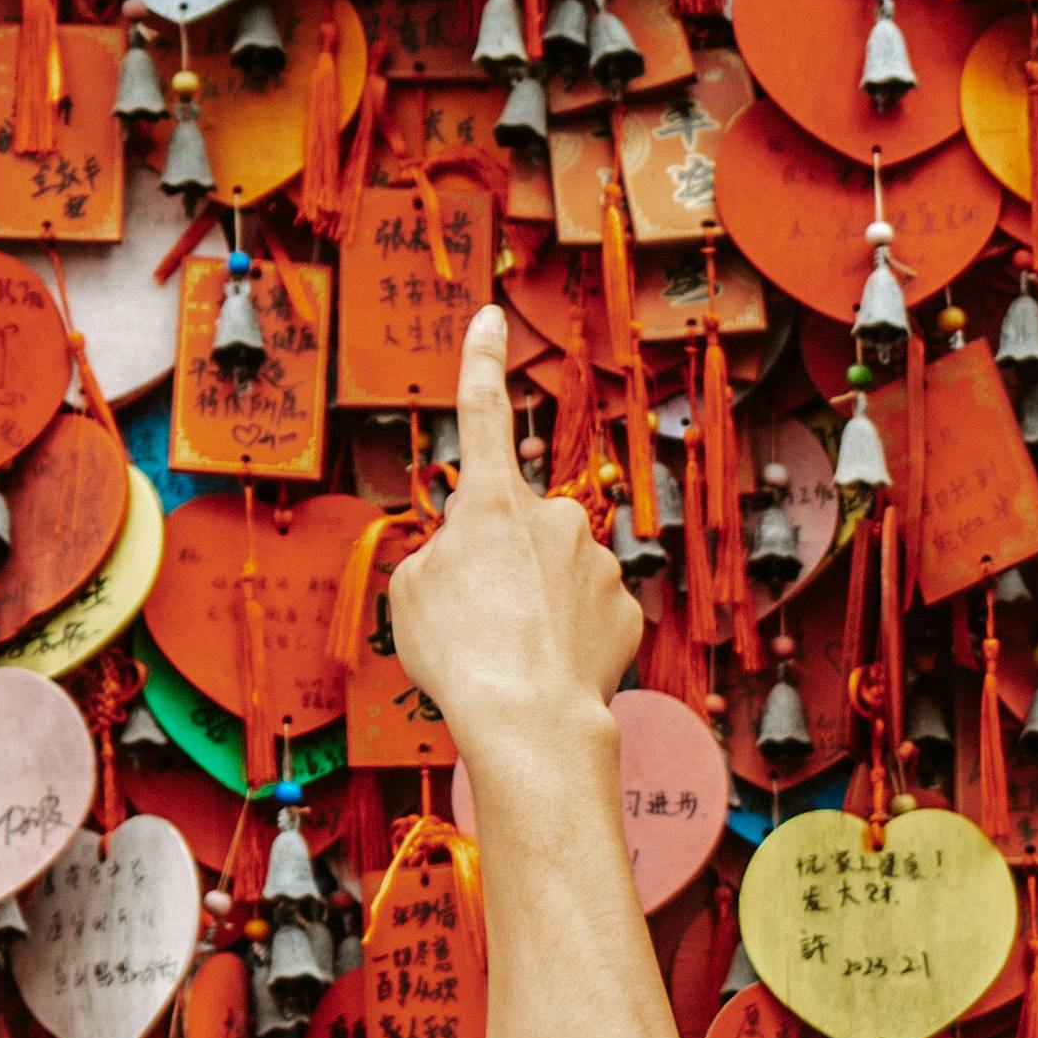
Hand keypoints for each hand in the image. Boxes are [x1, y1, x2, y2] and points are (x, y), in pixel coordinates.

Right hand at [388, 315, 643, 738]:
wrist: (529, 721)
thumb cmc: (460, 656)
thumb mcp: (412, 594)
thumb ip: (442, 556)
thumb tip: (472, 561)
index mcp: (491, 502)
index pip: (483, 412)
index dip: (482, 361)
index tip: (490, 317)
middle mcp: (554, 516)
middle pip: (518, 529)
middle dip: (501, 564)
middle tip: (481, 621)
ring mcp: (597, 559)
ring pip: (556, 574)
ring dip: (534, 605)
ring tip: (513, 654)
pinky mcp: (626, 605)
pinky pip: (588, 612)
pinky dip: (569, 636)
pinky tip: (551, 667)